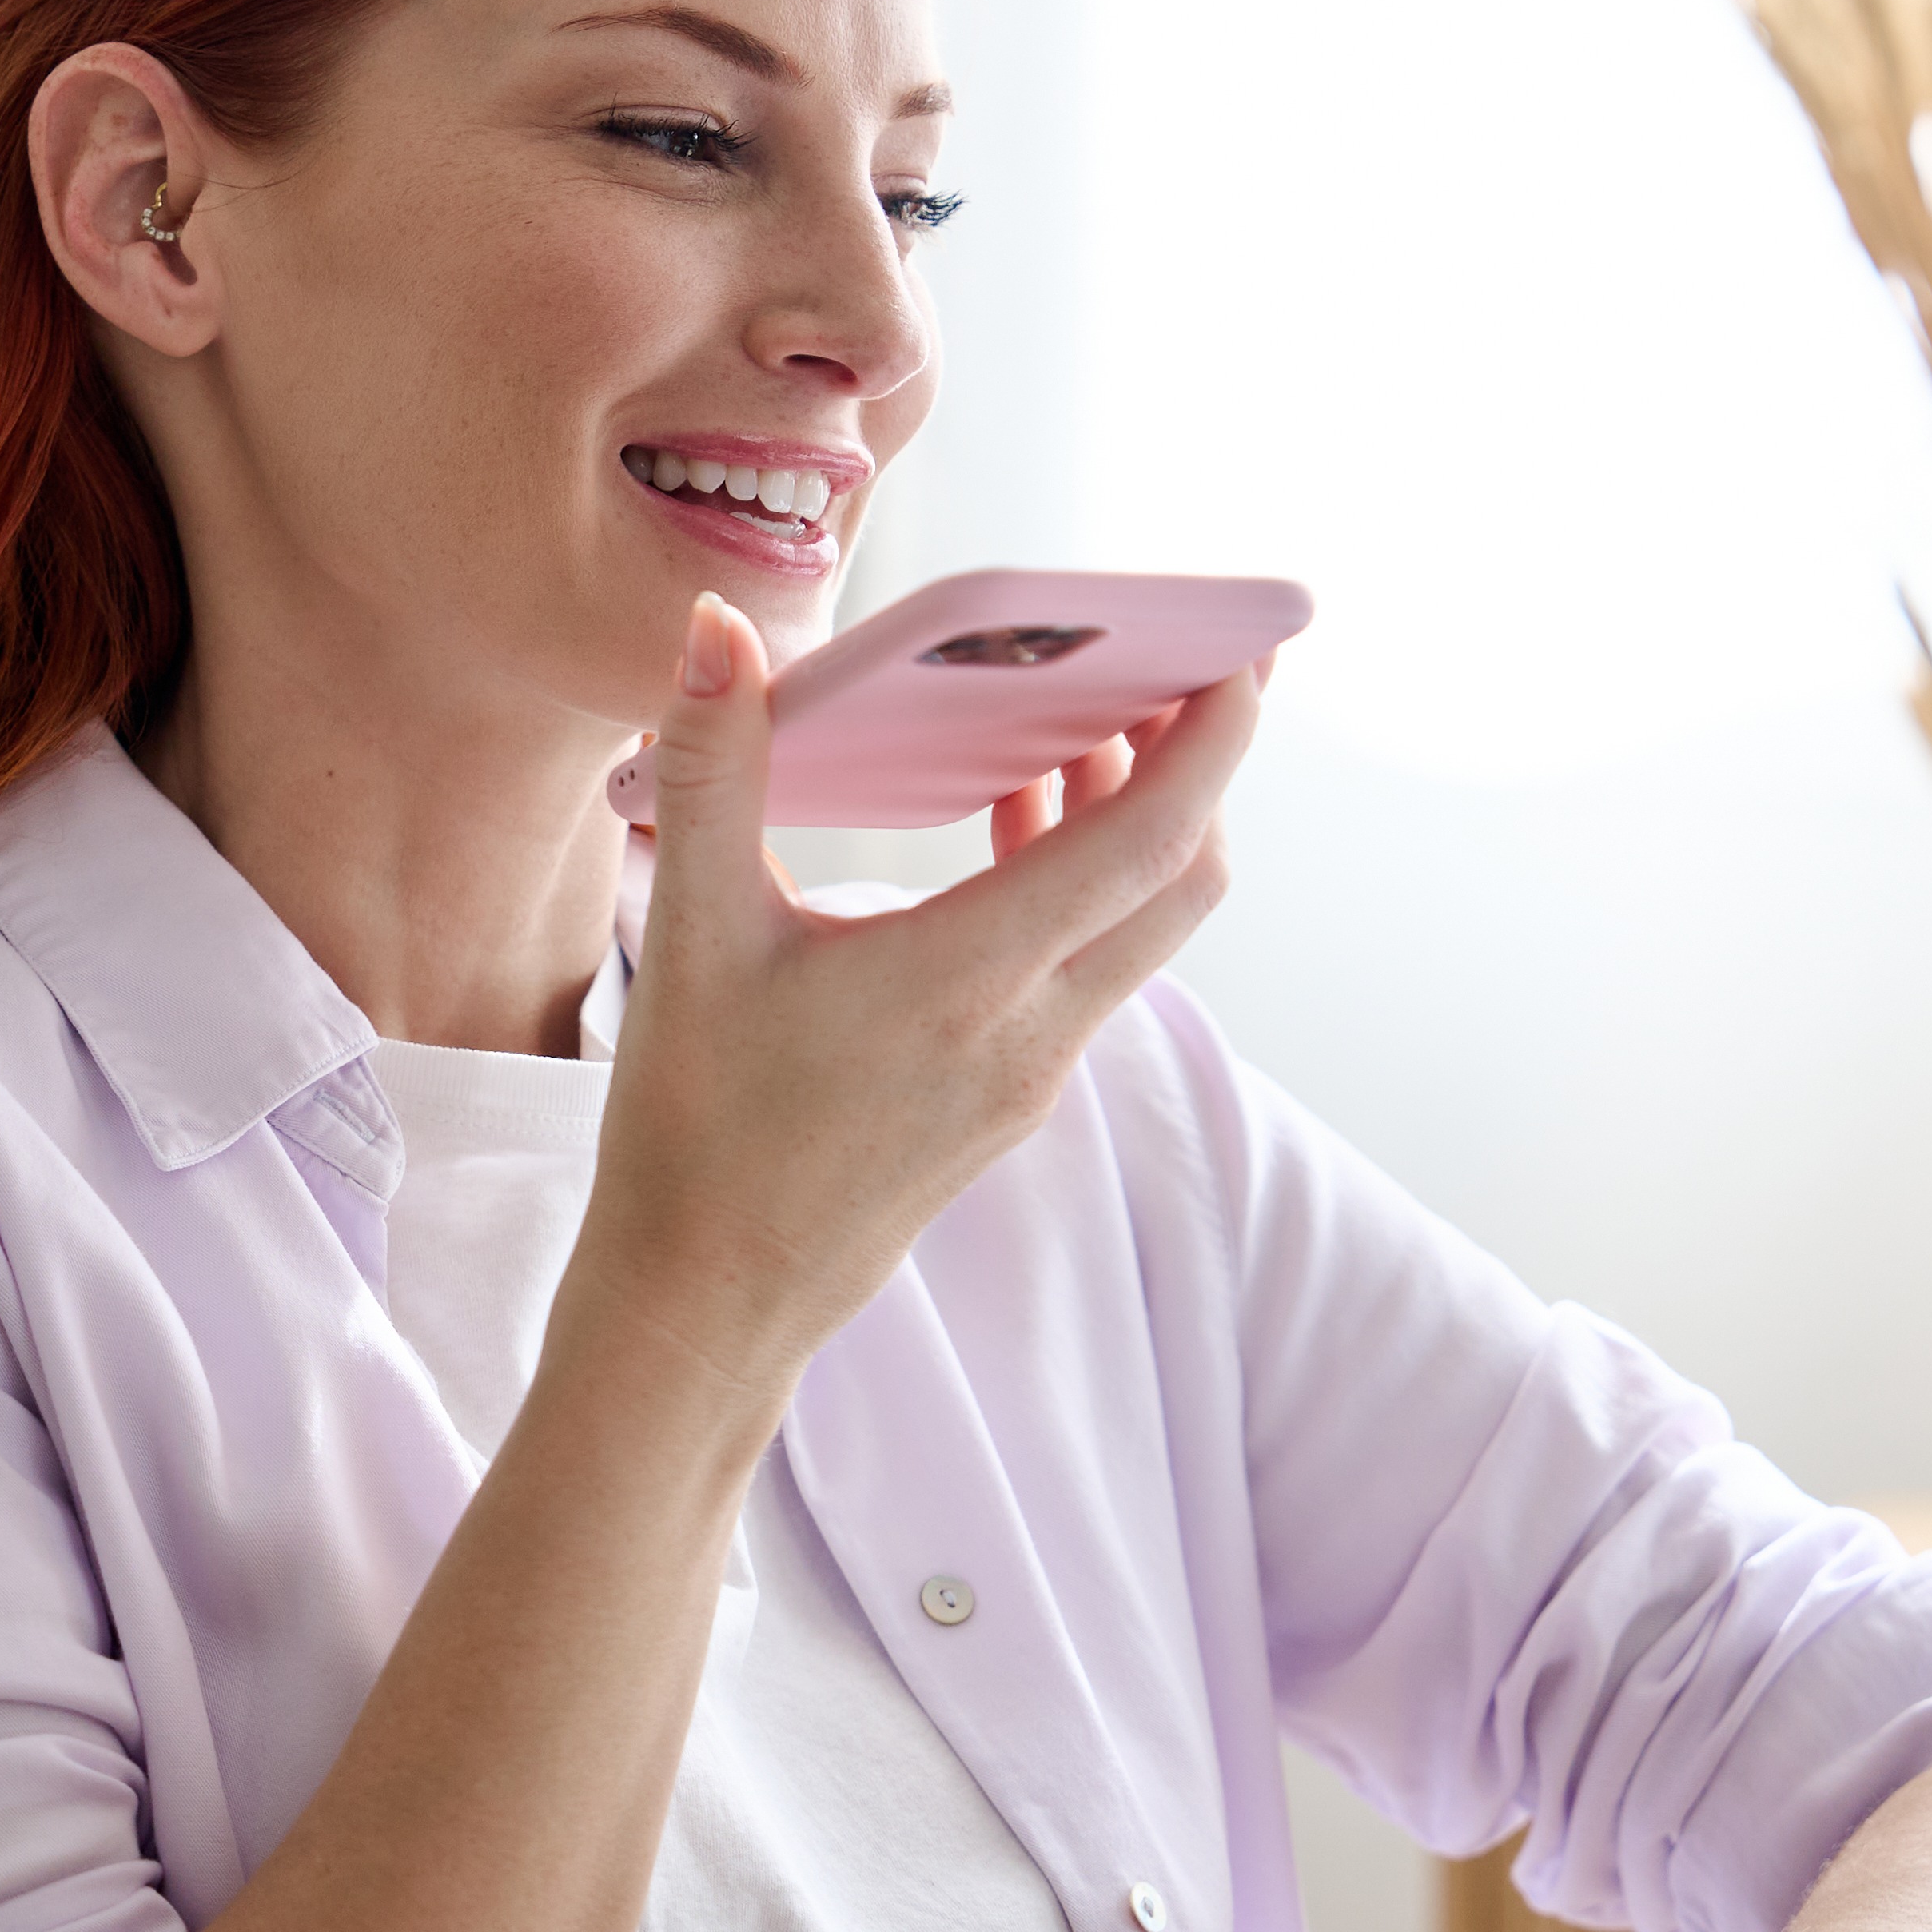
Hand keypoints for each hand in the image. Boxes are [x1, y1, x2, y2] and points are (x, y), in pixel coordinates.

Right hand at [564, 592, 1259, 1404]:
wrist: (706, 1298)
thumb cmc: (694, 1132)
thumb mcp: (689, 938)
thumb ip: (711, 772)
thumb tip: (718, 633)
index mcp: (970, 982)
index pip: (1152, 843)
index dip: (1216, 740)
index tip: (1242, 651)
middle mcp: (1032, 1031)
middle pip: (1183, 880)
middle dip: (1199, 764)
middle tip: (1173, 663)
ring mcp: (1032, 1071)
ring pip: (1140, 925)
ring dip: (1134, 821)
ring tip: (1083, 720)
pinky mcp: (1011, 1094)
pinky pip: (1088, 965)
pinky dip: (1080, 881)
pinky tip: (1011, 826)